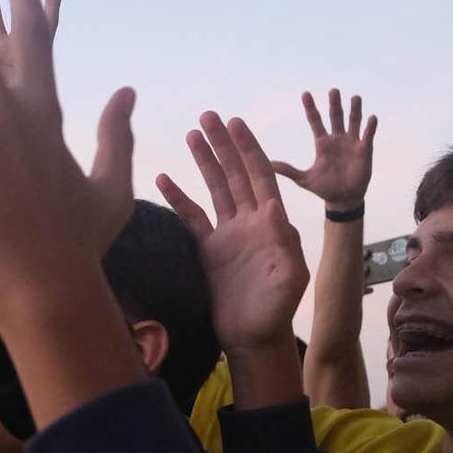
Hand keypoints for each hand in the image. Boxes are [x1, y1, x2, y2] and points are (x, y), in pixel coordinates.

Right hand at [155, 112, 309, 354]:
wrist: (253, 337)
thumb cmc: (276, 309)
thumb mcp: (289, 275)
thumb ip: (283, 242)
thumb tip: (272, 208)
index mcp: (271, 222)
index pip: (259, 176)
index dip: (248, 149)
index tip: (235, 123)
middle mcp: (249, 221)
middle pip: (235, 174)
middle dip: (223, 144)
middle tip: (208, 116)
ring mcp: (227, 234)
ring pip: (214, 189)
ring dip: (203, 161)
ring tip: (190, 134)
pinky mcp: (207, 249)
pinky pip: (191, 217)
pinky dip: (178, 197)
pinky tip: (163, 178)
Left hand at [271, 89, 376, 209]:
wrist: (343, 198)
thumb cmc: (324, 188)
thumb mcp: (303, 179)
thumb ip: (288, 170)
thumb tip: (268, 164)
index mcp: (322, 143)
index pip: (315, 121)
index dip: (311, 108)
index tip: (305, 94)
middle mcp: (337, 139)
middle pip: (336, 117)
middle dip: (334, 104)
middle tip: (333, 91)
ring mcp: (352, 143)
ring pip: (354, 121)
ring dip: (355, 110)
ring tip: (355, 97)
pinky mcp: (364, 150)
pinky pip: (368, 135)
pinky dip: (370, 127)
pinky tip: (371, 117)